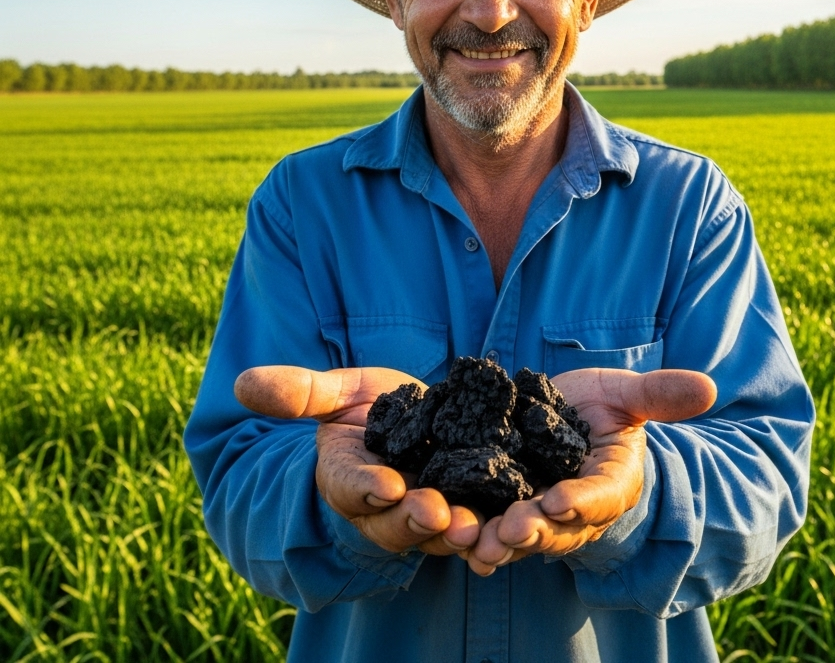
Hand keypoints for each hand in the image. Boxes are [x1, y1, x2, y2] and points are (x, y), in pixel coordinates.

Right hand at [234, 365, 482, 556]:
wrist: (419, 421)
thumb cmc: (371, 409)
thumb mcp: (339, 393)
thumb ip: (300, 392)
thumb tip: (242, 383)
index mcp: (349, 477)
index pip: (350, 486)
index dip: (365, 487)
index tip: (383, 484)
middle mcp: (387, 506)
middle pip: (396, 522)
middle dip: (414, 518)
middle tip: (436, 512)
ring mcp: (428, 511)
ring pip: (438, 532)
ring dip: (454, 533)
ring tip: (472, 528)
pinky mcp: (467, 508)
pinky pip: (477, 527)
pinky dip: (490, 534)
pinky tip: (508, 533)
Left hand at [466, 367, 715, 575]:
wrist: (564, 416)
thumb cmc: (602, 407)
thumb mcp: (626, 394)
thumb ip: (658, 394)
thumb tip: (709, 388)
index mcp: (611, 483)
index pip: (600, 496)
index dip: (582, 501)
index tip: (561, 501)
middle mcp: (576, 510)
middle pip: (558, 529)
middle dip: (536, 531)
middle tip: (513, 529)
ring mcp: (538, 513)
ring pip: (521, 537)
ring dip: (500, 543)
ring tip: (480, 544)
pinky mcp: (503, 507)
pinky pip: (490, 526)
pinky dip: (475, 534)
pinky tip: (455, 536)